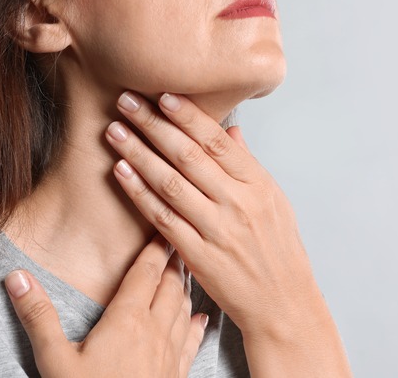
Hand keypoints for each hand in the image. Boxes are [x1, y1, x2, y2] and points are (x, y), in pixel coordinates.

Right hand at [4, 234, 208, 377]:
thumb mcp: (54, 360)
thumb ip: (38, 316)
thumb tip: (17, 277)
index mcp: (127, 321)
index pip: (146, 272)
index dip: (155, 247)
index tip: (163, 226)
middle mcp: (155, 333)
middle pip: (172, 285)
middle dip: (175, 260)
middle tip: (179, 237)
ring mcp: (170, 357)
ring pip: (185, 310)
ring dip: (187, 287)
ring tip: (187, 271)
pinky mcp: (176, 377)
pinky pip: (192, 344)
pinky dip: (198, 326)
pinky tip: (202, 321)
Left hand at [105, 91, 325, 339]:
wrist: (282, 303)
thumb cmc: (278, 251)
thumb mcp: (275, 202)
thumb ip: (247, 165)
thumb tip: (230, 131)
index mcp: (258, 185)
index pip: (218, 142)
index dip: (188, 116)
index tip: (163, 94)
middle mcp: (238, 203)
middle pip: (188, 156)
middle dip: (154, 125)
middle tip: (127, 101)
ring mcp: (216, 229)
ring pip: (170, 183)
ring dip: (138, 153)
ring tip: (115, 130)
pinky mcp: (197, 254)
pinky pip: (161, 217)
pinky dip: (139, 192)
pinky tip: (121, 171)